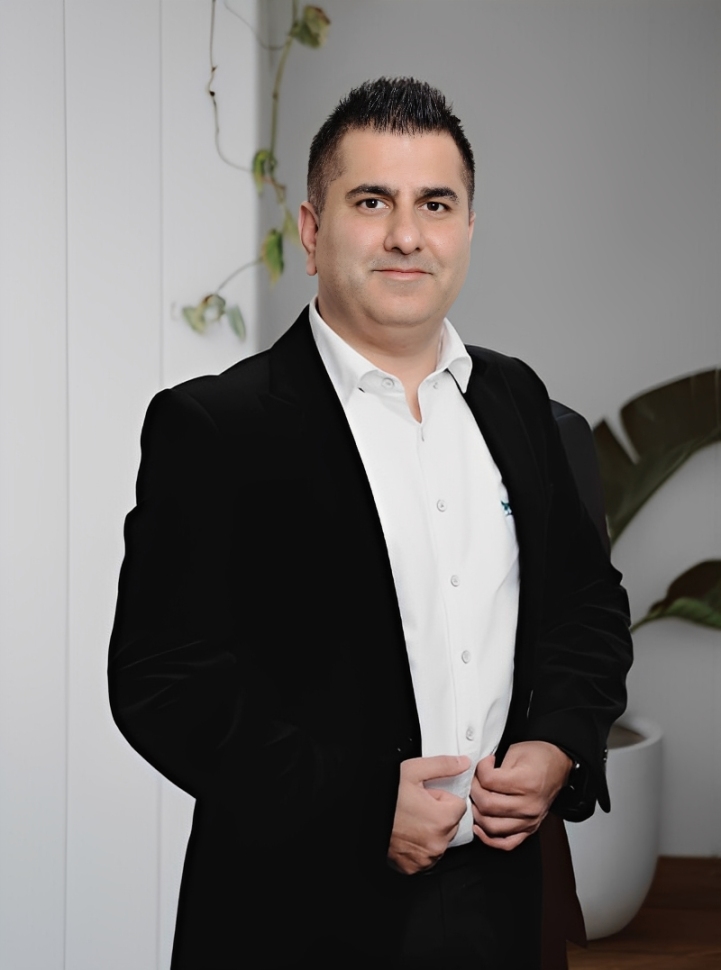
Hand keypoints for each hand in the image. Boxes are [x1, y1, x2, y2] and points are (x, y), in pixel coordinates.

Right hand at [387, 755, 469, 874]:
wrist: (365, 815)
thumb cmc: (386, 797)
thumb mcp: (413, 771)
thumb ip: (442, 766)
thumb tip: (463, 763)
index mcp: (442, 819)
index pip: (458, 805)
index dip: (441, 798)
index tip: (427, 797)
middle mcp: (437, 843)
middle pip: (451, 824)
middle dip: (438, 815)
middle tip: (417, 808)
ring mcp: (426, 858)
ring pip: (439, 840)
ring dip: (430, 831)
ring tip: (410, 821)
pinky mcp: (414, 868)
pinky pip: (426, 856)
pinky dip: (419, 846)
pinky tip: (407, 835)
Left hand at [470, 742, 571, 850]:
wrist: (558, 765)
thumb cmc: (539, 757)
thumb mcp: (515, 752)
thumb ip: (495, 767)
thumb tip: (476, 777)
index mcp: (527, 783)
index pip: (489, 782)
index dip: (479, 770)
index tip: (483, 764)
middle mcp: (530, 805)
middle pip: (487, 805)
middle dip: (474, 791)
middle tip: (476, 781)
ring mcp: (531, 820)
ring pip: (492, 826)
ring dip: (478, 813)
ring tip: (477, 799)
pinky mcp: (530, 829)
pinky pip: (507, 843)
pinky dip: (489, 839)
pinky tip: (480, 827)